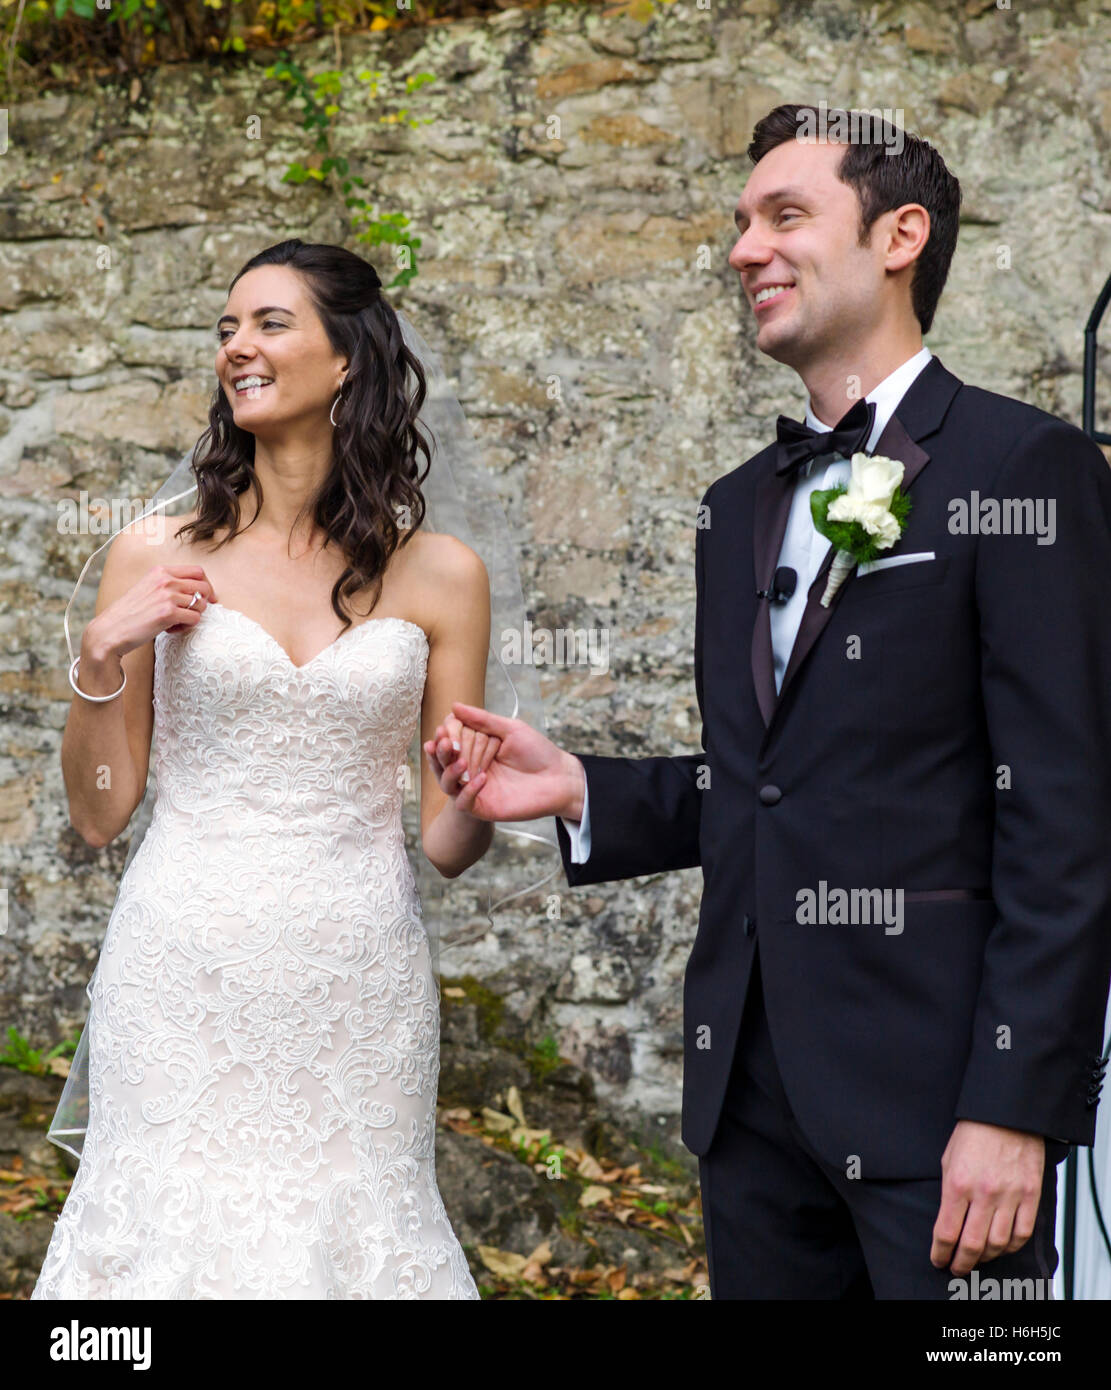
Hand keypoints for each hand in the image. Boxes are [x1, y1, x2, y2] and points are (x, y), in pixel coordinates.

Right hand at [84, 565, 217, 662]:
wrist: (110, 630)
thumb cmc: (130, 613)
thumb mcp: (148, 588)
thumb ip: (169, 585)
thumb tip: (199, 591)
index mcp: (160, 571)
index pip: (198, 571)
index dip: (207, 585)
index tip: (207, 597)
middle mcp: (165, 580)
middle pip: (204, 587)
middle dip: (204, 602)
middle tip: (193, 613)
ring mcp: (167, 596)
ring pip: (201, 605)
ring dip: (192, 617)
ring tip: (175, 623)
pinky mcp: (168, 613)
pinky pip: (194, 619)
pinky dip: (186, 627)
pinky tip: (171, 630)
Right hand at [424, 701, 584, 823]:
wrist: (560, 779)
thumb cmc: (538, 753)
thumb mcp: (511, 730)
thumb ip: (482, 720)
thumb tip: (454, 706)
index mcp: (476, 747)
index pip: (449, 739)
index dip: (446, 733)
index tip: (447, 728)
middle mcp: (471, 767)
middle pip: (443, 760)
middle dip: (443, 750)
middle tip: (448, 743)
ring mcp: (474, 788)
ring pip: (446, 782)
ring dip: (449, 770)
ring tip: (461, 761)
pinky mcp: (482, 807)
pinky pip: (463, 802)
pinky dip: (468, 790)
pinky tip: (482, 778)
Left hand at [930, 1120, 1045, 1274]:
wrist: (1006, 1113)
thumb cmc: (975, 1132)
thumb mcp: (948, 1159)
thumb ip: (950, 1192)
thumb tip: (949, 1221)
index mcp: (957, 1183)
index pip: (946, 1232)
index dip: (940, 1252)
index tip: (938, 1259)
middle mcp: (984, 1193)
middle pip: (972, 1245)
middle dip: (961, 1262)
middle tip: (957, 1267)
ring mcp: (1010, 1196)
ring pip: (997, 1244)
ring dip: (985, 1258)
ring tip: (977, 1259)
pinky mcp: (1030, 1195)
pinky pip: (1022, 1233)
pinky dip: (1010, 1246)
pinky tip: (1001, 1246)